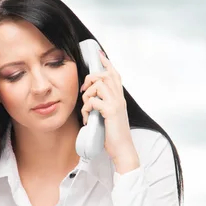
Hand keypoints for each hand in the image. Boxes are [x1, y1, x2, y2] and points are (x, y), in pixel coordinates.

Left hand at [80, 51, 139, 173]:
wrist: (122, 150)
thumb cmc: (114, 135)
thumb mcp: (109, 117)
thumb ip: (103, 106)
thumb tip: (91, 99)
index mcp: (119, 98)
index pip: (115, 75)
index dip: (107, 63)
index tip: (99, 55)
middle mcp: (119, 98)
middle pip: (105, 75)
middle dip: (90, 78)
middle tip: (83, 89)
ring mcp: (116, 104)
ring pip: (99, 85)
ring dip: (87, 95)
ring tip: (86, 108)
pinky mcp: (110, 112)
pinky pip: (93, 101)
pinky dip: (86, 108)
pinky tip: (86, 118)